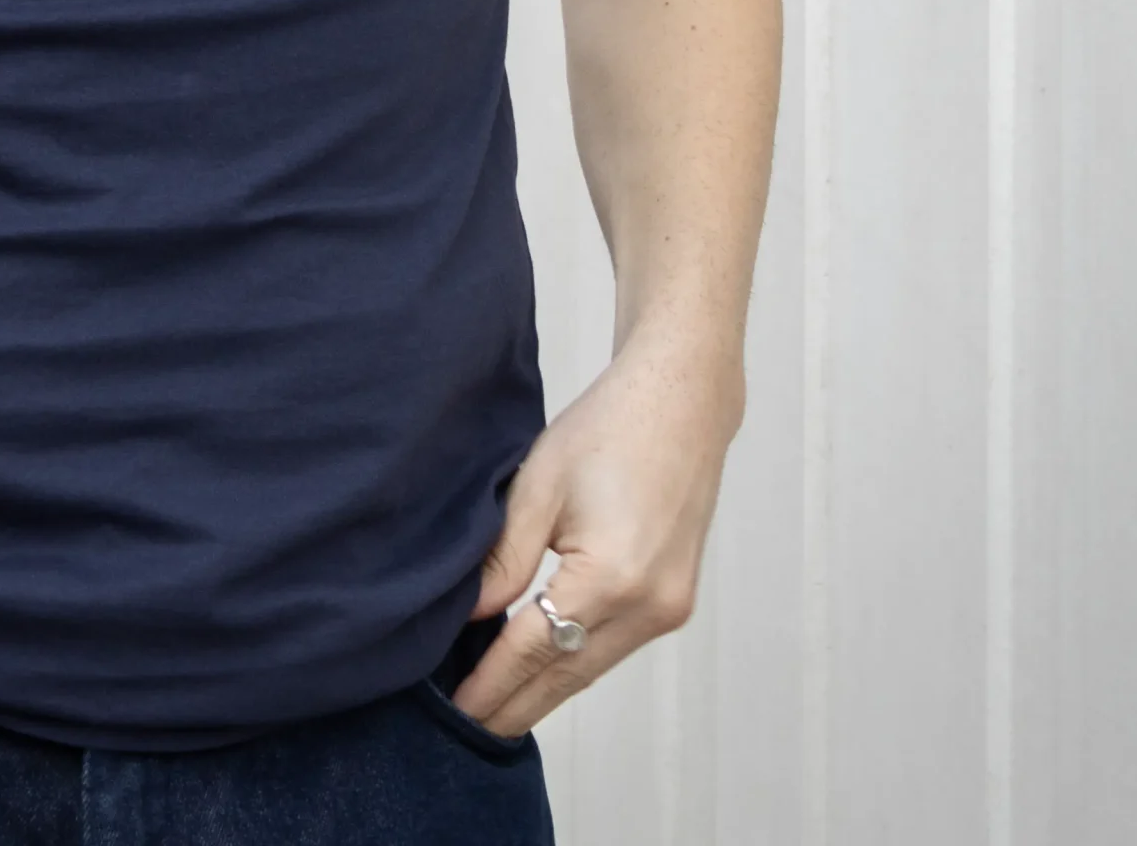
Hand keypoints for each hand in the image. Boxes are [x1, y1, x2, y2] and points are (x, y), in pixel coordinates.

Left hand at [445, 333, 742, 737]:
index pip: (533, 649)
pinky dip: (576, 661)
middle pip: (568, 675)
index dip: (492, 683)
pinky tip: (542, 669)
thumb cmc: (606, 430)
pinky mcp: (676, 602)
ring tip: (495, 707)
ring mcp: (668, 610)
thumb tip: (470, 618)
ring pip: (593, 668)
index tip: (455, 711)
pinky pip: (615, 648)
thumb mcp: (539, 485)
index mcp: (608, 576)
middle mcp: (647, 606)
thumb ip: (504, 559)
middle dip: (516, 705)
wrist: (681, 405)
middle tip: (466, 731)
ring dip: (545, 689)